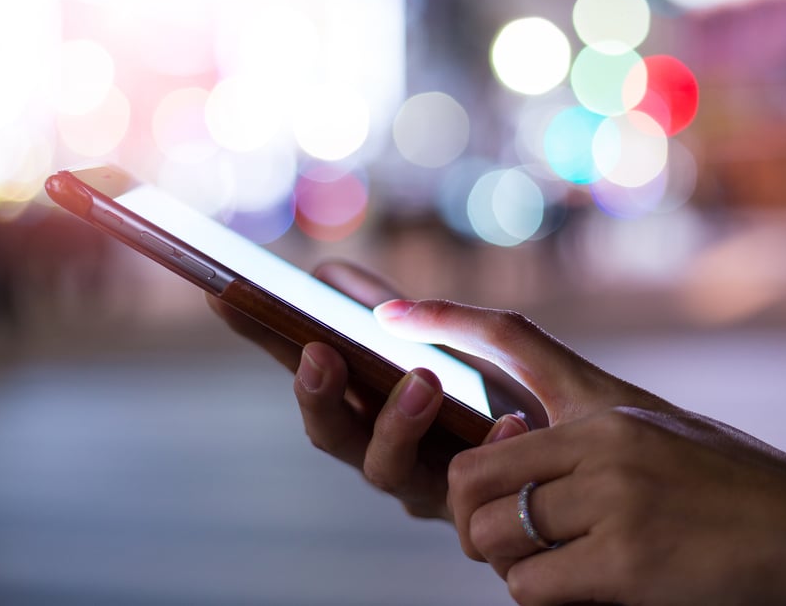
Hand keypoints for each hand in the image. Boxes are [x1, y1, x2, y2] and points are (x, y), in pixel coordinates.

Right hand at [208, 261, 533, 520]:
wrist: (562, 442)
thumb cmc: (489, 390)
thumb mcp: (436, 339)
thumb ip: (383, 311)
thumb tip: (328, 275)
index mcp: (366, 405)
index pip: (302, 371)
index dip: (260, 339)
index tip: (222, 297)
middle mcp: (380, 448)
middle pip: (328, 434)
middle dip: (316, 394)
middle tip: (321, 354)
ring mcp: (422, 485)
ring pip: (384, 469)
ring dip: (395, 422)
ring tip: (423, 380)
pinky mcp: (471, 510)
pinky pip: (470, 495)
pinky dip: (491, 447)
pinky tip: (509, 419)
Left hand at [376, 299, 785, 605]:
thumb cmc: (726, 485)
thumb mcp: (653, 427)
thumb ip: (581, 424)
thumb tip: (510, 435)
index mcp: (604, 404)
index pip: (509, 340)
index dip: (442, 318)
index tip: (388, 312)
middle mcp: (601, 439)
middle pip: (470, 470)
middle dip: (471, 513)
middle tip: (501, 532)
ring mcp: (611, 498)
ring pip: (493, 532)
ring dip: (508, 559)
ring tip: (555, 562)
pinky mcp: (624, 561)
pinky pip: (528, 585)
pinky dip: (539, 594)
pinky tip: (586, 587)